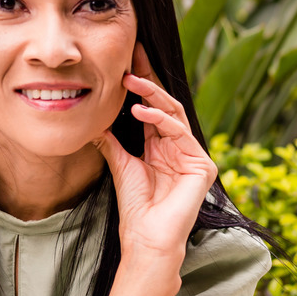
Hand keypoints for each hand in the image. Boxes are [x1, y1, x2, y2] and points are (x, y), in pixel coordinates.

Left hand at [93, 43, 218, 262]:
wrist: (146, 238)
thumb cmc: (135, 207)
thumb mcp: (120, 164)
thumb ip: (112, 141)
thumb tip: (94, 120)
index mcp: (162, 147)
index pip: (153, 108)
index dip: (142, 85)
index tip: (127, 61)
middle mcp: (180, 148)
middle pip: (166, 105)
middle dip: (149, 80)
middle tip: (132, 57)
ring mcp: (193, 156)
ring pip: (175, 114)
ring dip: (152, 96)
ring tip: (130, 83)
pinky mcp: (203, 166)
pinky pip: (181, 133)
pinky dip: (161, 120)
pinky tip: (141, 111)